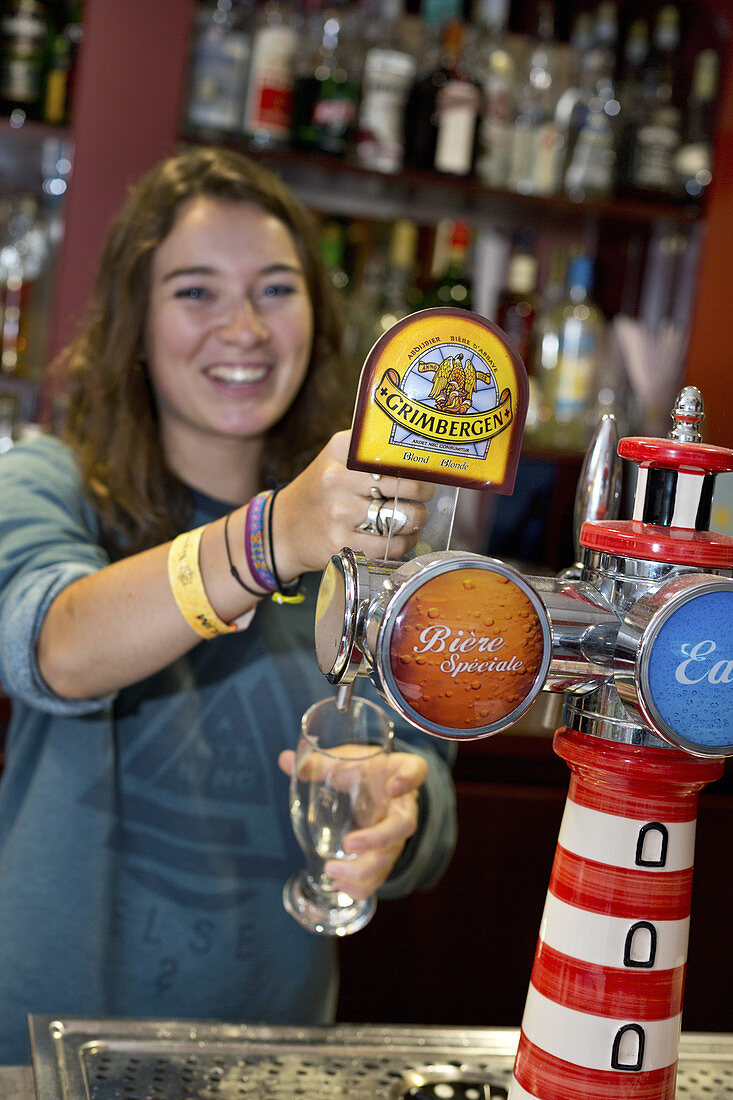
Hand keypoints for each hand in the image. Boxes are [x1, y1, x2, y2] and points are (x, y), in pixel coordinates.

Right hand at [272, 430, 434, 580]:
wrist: (283, 528)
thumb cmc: (320, 491)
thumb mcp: (336, 458)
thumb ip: (370, 450)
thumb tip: (418, 446)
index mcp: (341, 451)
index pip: (396, 453)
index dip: (419, 464)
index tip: (427, 469)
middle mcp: (338, 478)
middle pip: (406, 485)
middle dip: (424, 493)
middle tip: (424, 495)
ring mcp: (338, 513)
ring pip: (403, 518)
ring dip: (418, 520)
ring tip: (415, 518)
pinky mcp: (340, 543)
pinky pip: (389, 546)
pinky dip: (404, 543)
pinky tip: (402, 538)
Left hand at [279, 748, 428, 899]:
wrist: (373, 786)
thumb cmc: (360, 769)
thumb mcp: (341, 761)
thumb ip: (317, 763)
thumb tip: (283, 759)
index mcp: (396, 772)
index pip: (416, 769)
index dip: (410, 778)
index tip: (393, 786)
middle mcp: (403, 804)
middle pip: (405, 824)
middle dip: (377, 839)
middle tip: (349, 844)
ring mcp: (396, 833)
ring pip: (390, 855)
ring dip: (363, 869)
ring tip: (332, 870)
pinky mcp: (386, 854)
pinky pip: (381, 874)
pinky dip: (362, 885)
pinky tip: (338, 885)